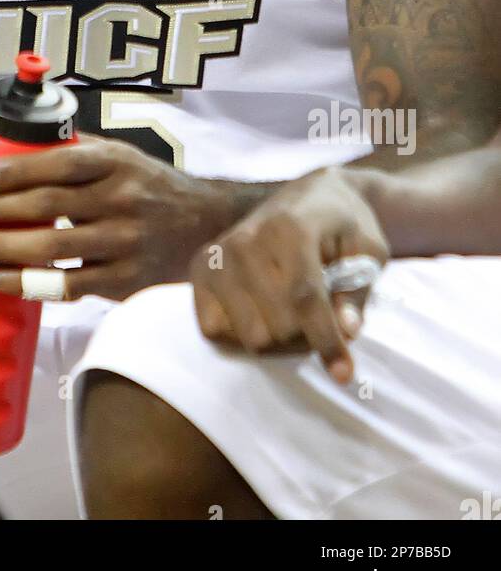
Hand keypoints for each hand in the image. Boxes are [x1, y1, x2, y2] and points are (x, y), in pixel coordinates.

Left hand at [0, 137, 222, 301]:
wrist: (208, 228)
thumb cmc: (153, 187)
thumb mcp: (124, 156)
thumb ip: (78, 150)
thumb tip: (22, 138)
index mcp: (117, 164)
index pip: (62, 163)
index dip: (19, 169)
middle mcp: (122, 201)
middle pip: (49, 206)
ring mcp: (124, 244)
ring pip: (53, 248)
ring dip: (3, 250)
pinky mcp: (124, 282)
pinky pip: (67, 286)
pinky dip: (28, 284)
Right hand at [190, 168, 388, 381]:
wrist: (309, 195)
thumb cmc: (342, 224)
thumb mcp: (367, 249)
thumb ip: (357, 289)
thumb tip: (346, 330)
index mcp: (289, 228)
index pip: (304, 298)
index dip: (326, 340)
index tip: (345, 375)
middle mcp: (245, 241)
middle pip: (278, 326)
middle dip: (308, 337)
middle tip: (324, 320)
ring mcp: (218, 256)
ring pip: (250, 335)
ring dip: (279, 341)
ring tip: (295, 316)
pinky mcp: (201, 269)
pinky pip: (216, 330)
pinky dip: (243, 335)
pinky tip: (262, 313)